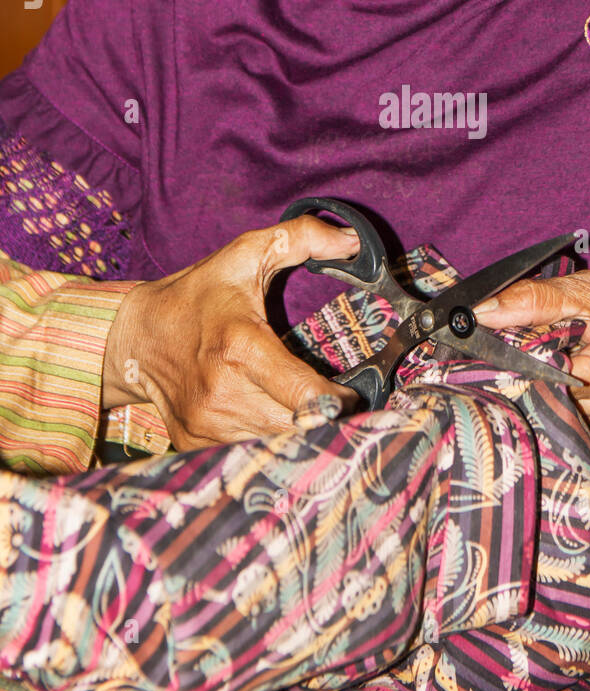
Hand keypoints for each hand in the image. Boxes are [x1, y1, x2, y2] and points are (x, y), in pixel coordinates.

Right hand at [102, 217, 360, 448]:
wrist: (134, 337)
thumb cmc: (198, 295)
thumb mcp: (245, 254)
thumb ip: (301, 238)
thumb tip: (353, 239)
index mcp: (240, 345)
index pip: (305, 394)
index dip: (337, 399)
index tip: (351, 391)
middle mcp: (222, 392)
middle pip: (298, 425)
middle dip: (324, 416)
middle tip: (334, 400)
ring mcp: (206, 424)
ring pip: (277, 444)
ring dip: (298, 431)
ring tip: (303, 408)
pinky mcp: (195, 443)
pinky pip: (248, 452)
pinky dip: (267, 440)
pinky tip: (270, 418)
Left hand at [475, 265, 589, 429]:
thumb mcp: (585, 289)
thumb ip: (533, 301)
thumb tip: (481, 313)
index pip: (548, 376)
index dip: (517, 359)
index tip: (494, 341)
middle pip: (549, 396)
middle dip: (525, 370)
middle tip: (514, 342)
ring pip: (555, 406)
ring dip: (540, 380)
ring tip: (542, 350)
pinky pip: (568, 408)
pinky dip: (555, 387)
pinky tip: (556, 366)